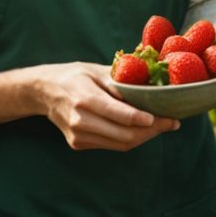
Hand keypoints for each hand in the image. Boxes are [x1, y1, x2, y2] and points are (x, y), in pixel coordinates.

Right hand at [31, 62, 178, 150]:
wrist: (44, 91)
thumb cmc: (74, 76)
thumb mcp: (97, 70)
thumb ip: (122, 81)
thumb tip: (152, 86)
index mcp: (85, 99)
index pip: (121, 116)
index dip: (147, 120)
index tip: (166, 118)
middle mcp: (80, 121)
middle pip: (124, 135)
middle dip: (152, 131)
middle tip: (171, 123)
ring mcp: (78, 136)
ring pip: (120, 144)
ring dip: (144, 137)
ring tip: (161, 126)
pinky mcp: (78, 144)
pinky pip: (111, 146)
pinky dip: (129, 139)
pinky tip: (141, 129)